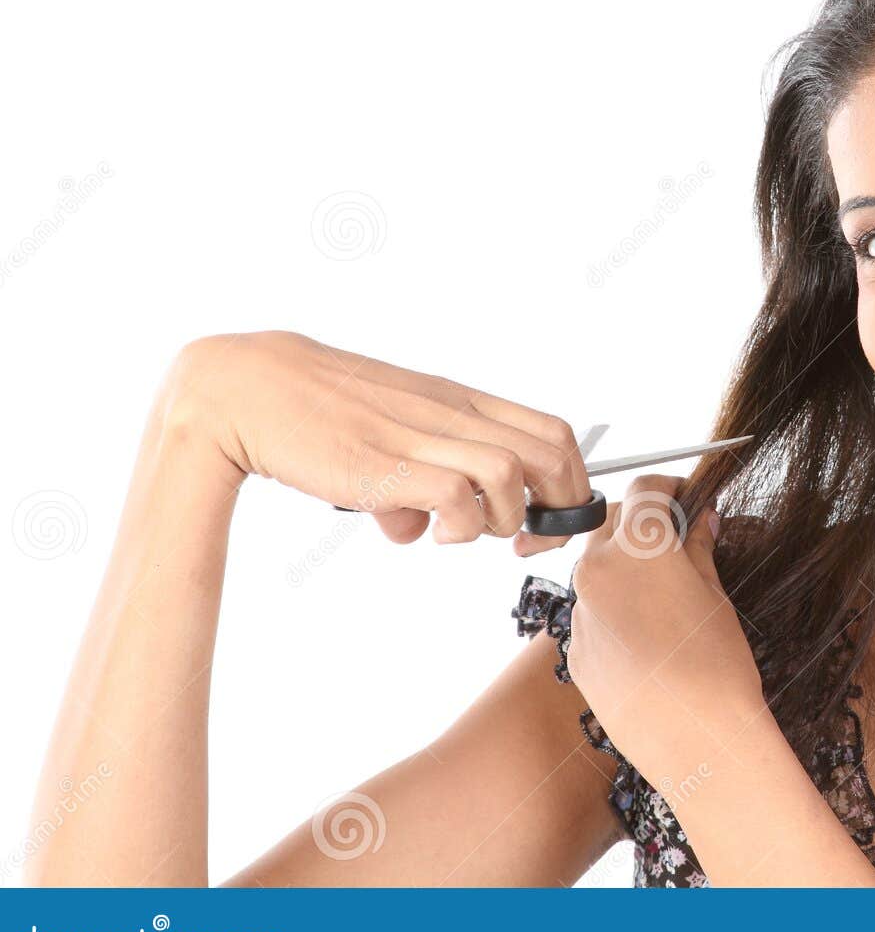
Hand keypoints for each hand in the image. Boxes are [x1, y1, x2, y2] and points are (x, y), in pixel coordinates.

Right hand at [162, 330, 588, 553]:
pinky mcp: (387, 465)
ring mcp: (421, 437)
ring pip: (513, 476)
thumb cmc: (318, 411)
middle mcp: (451, 414)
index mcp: (459, 401)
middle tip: (523, 542)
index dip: (570, 484)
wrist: (247, 389)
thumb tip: (423, 527)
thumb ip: (420, 471)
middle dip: (556, 511)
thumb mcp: (388, 431)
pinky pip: (457, 498)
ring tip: (462, 532)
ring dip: (503, 521)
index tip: (548, 520)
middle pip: (553, 457)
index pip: (554, 433)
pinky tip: (423, 530)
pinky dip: (457, 527)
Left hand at [564, 475, 768, 782]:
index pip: (645, 490)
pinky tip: (650, 637)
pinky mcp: (575, 652)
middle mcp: (597, 572)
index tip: (683, 496)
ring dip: (624, 566)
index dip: (669, 487)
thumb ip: (699, 550)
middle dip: (641, 523)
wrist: (697, 740)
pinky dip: (615, 610)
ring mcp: (581, 613)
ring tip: (665, 593)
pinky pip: (592, 614)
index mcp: (638, 548)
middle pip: (611, 522)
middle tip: (676, 539)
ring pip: (597, 569)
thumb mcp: (716, 596)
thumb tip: (700, 523)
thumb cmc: (717, 667)